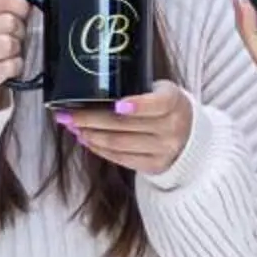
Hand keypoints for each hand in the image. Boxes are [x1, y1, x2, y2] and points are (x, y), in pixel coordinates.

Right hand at [0, 0, 42, 109]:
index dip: (19, 5)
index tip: (24, 13)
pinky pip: (8, 66)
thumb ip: (13, 0)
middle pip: (7, 22)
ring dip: (17, 51)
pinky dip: (15, 67)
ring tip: (10, 54)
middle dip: (19, 32)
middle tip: (16, 39)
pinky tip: (8, 68)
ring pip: (8, 44)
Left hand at [57, 80, 192, 176]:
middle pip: (125, 125)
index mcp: (175, 102)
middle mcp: (172, 127)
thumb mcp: (161, 91)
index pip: (157, 104)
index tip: (117, 105)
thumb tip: (92, 91)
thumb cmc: (166, 107)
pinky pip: (121, 159)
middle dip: (91, 119)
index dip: (137, 105)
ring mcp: (164, 149)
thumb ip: (137, 90)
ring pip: (118, 143)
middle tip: (67, 114)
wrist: (190, 136)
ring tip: (73, 126)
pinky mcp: (154, 166)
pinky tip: (87, 139)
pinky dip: (99, 149)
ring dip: (90, 134)